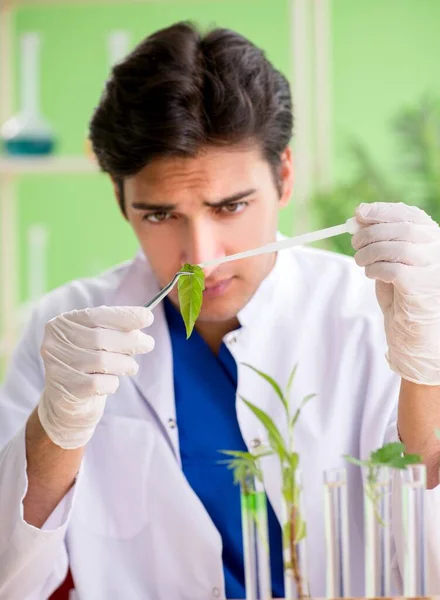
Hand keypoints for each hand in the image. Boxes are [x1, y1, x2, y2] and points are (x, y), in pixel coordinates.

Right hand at [38, 306, 153, 448]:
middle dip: (131, 341)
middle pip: (101, 338)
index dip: (124, 316)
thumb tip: (144, 318)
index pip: (96, 315)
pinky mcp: (65, 389)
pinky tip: (111, 382)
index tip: (148, 317)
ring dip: (125, 363)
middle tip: (148, 344)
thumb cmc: (87, 364)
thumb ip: (114, 328)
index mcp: (63, 323)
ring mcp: (57, 366)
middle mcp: (55, 342)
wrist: (66, 401)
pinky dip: (113, 383)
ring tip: (131, 366)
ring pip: (103, 361)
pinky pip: (100, 383)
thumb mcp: (96, 340)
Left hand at [352, 202, 439, 384]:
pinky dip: (375, 269)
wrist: (413, 333)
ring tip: (360, 261)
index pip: (410, 215)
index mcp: (432, 240)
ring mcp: (433, 270)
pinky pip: (394, 269)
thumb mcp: (389, 261)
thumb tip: (358, 218)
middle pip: (403, 228)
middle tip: (354, 243)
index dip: (383, 211)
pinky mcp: (422, 288)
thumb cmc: (401, 295)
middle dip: (372, 232)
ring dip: (370, 252)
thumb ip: (379, 240)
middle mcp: (437, 252)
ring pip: (398, 247)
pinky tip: (371, 275)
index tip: (359, 213)